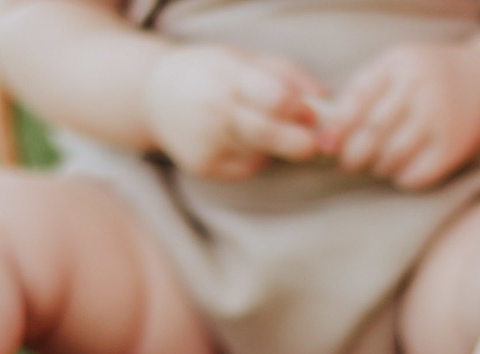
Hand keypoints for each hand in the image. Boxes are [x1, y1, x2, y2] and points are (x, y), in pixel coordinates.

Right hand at [144, 45, 325, 179]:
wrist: (155, 96)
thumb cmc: (211, 73)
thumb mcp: (244, 59)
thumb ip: (287, 74)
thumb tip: (325, 97)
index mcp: (227, 77)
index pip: (273, 97)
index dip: (298, 108)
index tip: (313, 114)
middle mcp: (213, 111)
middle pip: (265, 133)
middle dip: (296, 143)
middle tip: (313, 146)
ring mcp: (206, 142)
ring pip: (258, 154)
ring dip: (273, 147)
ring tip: (260, 129)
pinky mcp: (203, 167)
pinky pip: (245, 168)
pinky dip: (253, 157)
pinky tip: (237, 141)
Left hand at [321, 43, 479, 189]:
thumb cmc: (428, 79)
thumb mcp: (397, 68)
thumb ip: (363, 91)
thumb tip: (325, 132)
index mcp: (401, 65)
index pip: (357, 101)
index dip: (336, 129)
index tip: (325, 145)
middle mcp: (421, 89)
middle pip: (371, 133)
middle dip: (351, 155)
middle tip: (348, 162)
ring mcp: (440, 119)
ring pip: (390, 157)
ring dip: (376, 167)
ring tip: (375, 163)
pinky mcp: (452, 148)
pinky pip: (414, 175)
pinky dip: (400, 178)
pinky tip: (399, 170)